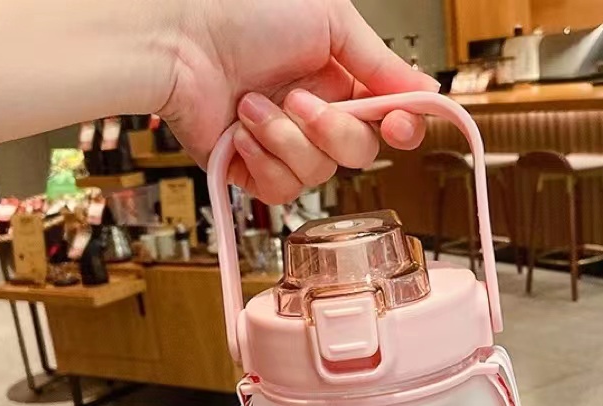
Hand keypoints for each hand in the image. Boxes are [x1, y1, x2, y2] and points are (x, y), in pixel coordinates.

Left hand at [160, 0, 438, 202]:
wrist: (177, 39)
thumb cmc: (238, 12)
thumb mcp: (329, 20)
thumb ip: (381, 62)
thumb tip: (425, 90)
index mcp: (337, 78)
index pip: (386, 117)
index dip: (399, 128)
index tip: (399, 126)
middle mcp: (314, 115)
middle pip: (359, 154)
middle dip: (332, 131)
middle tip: (300, 100)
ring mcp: (283, 146)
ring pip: (319, 175)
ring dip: (287, 139)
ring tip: (254, 105)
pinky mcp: (253, 171)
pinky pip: (282, 191)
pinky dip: (263, 158)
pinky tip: (241, 130)